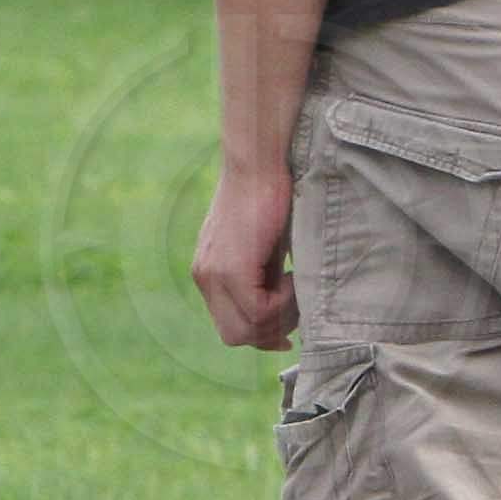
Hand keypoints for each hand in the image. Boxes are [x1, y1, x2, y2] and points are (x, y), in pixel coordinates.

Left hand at [195, 164, 298, 350]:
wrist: (259, 163)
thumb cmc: (269, 197)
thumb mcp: (262, 250)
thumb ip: (263, 281)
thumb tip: (283, 315)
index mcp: (208, 274)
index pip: (229, 328)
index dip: (260, 335)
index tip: (287, 333)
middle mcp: (204, 278)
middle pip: (234, 336)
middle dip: (270, 332)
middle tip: (296, 308)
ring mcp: (213, 275)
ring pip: (246, 328)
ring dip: (280, 316)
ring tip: (295, 284)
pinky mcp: (230, 269)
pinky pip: (259, 310)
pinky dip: (283, 301)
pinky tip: (292, 275)